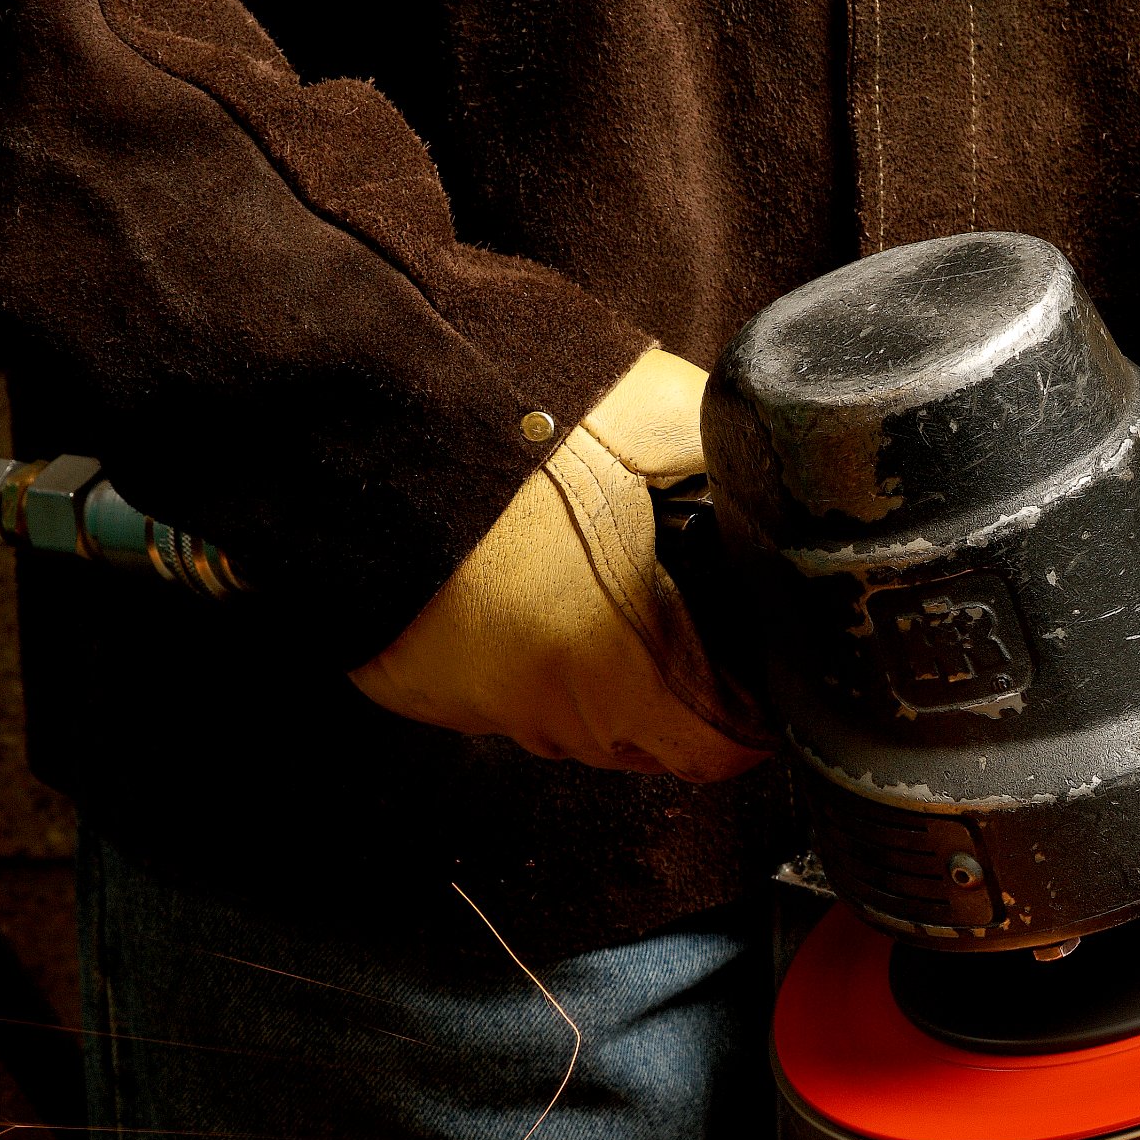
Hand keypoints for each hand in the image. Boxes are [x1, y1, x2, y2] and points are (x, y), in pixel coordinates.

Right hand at [351, 349, 766, 778]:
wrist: (359, 389)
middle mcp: (550, 711)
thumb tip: (780, 484)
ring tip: (601, 580)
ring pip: (573, 717)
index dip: (757, 712)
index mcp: (624, 671)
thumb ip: (734, 470)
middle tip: (691, 608)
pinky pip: (502, 690)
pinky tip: (527, 581)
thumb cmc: (514, 407)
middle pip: (651, 739)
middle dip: (683, 686)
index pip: (725, 750)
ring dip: (601, 669)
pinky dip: (526, 652)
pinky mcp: (418, 685)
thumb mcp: (666, 417)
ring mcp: (476, 705)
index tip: (764, 670)